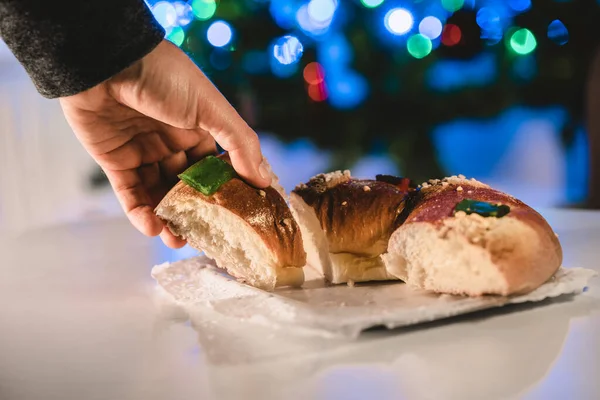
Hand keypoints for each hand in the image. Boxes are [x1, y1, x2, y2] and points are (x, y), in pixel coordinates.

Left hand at [59, 40, 270, 247]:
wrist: (105, 60)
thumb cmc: (165, 78)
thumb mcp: (211, 108)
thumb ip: (240, 143)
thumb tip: (265, 179)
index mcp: (199, 130)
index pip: (217, 169)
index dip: (227, 193)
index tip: (238, 219)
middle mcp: (173, 143)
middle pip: (188, 187)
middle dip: (196, 213)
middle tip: (204, 238)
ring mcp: (143, 153)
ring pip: (159, 195)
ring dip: (168, 219)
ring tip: (177, 241)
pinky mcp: (115, 161)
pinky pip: (129, 194)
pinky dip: (140, 213)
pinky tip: (152, 228)